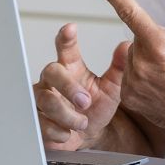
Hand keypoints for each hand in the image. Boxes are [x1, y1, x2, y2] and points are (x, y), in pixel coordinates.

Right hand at [33, 23, 126, 149]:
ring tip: (82, 123)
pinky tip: (67, 133)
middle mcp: (53, 80)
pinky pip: (41, 122)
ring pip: (46, 99)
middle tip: (85, 101)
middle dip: (68, 86)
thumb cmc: (95, 108)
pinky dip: (58, 130)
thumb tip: (127, 47)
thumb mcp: (111, 89)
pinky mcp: (36, 119)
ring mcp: (42, 99)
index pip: (66, 49)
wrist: (87, 136)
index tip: (70, 28)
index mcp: (71, 68)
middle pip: (51, 71)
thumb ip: (118, 69)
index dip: (66, 38)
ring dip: (66, 114)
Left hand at [92, 0, 164, 149]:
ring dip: (147, 60)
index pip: (131, 13)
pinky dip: (141, 76)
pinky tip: (160, 86)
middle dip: (154, 41)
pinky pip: (129, 75)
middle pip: (139, 38)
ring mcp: (134, 82)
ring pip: (133, 57)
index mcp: (161, 46)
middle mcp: (143, 64)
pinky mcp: (130, 97)